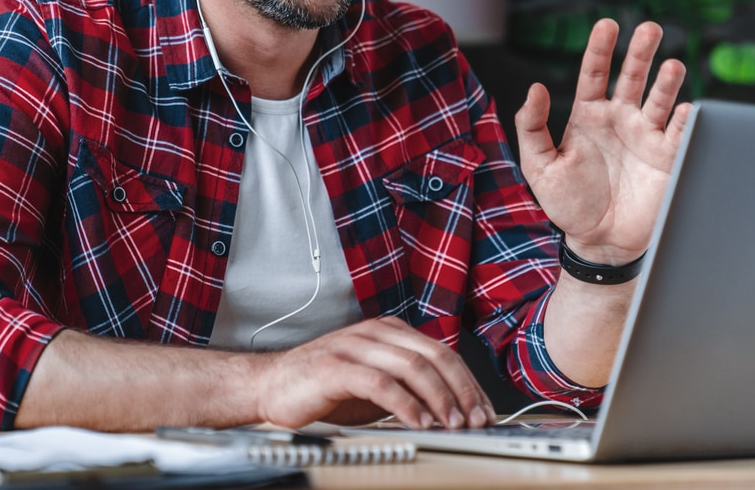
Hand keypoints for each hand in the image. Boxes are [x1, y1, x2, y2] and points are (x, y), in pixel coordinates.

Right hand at [251, 317, 494, 429]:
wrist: (270, 386)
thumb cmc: (323, 388)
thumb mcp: (375, 384)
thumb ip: (407, 386)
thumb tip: (452, 409)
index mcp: (388, 331)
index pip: (441, 352)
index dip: (468, 382)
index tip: (484, 410)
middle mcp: (374, 333)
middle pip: (433, 356)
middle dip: (461, 390)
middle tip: (476, 419)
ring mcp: (354, 346)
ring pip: (412, 366)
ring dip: (439, 398)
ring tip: (452, 423)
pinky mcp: (335, 368)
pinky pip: (381, 384)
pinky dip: (406, 405)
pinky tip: (419, 422)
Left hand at [515, 19, 689, 264]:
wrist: (599, 242)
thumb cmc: (567, 204)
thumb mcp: (539, 166)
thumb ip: (532, 127)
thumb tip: (535, 88)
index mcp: (588, 116)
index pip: (594, 74)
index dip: (600, 49)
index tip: (608, 25)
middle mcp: (620, 120)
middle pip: (633, 77)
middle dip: (641, 52)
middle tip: (650, 28)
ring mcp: (646, 136)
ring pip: (660, 99)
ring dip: (667, 81)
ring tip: (672, 65)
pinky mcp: (668, 158)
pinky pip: (680, 133)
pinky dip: (686, 119)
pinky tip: (686, 108)